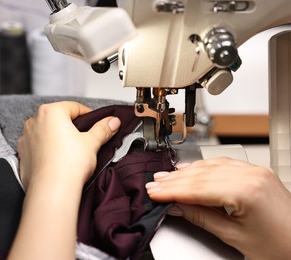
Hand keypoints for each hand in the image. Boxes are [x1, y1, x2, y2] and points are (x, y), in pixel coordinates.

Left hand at [17, 101, 120, 189]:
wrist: (52, 190)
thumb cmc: (69, 164)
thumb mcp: (92, 142)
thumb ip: (102, 129)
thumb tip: (113, 121)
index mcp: (51, 112)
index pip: (74, 107)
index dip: (89, 115)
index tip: (97, 124)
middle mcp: (34, 121)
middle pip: (58, 118)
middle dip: (72, 127)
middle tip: (86, 139)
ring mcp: (25, 138)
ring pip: (47, 132)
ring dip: (58, 138)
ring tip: (71, 152)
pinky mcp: (22, 154)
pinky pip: (38, 147)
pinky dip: (47, 150)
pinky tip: (58, 160)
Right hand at [146, 157, 290, 258]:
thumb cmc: (279, 248)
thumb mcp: (234, 237)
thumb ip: (201, 217)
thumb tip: (176, 206)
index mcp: (246, 191)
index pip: (197, 188)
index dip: (172, 190)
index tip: (155, 192)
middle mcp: (252, 175)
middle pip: (202, 174)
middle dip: (175, 180)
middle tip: (154, 184)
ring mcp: (256, 171)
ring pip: (211, 166)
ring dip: (186, 172)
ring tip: (166, 177)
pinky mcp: (257, 173)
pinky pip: (224, 164)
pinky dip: (204, 168)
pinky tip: (191, 170)